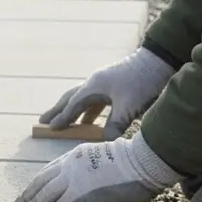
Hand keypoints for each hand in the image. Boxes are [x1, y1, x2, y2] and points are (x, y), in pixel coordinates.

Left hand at [7, 131, 182, 201]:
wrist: (143, 161)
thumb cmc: (133, 163)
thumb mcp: (103, 161)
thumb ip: (89, 172)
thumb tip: (85, 190)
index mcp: (74, 156)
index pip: (47, 172)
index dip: (35, 185)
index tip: (26, 195)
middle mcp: (69, 165)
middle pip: (40, 183)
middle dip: (25, 197)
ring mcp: (74, 179)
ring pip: (44, 195)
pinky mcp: (82, 193)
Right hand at [40, 46, 175, 138]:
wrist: (159, 61)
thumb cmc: (142, 82)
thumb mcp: (128, 107)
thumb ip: (114, 125)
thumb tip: (104, 140)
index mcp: (94, 87)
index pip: (73, 105)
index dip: (62, 118)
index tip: (49, 128)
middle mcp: (95, 83)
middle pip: (71, 98)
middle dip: (57, 110)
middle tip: (42, 120)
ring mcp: (104, 82)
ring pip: (82, 98)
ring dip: (72, 110)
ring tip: (64, 122)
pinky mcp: (114, 84)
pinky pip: (95, 100)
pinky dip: (88, 110)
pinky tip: (91, 119)